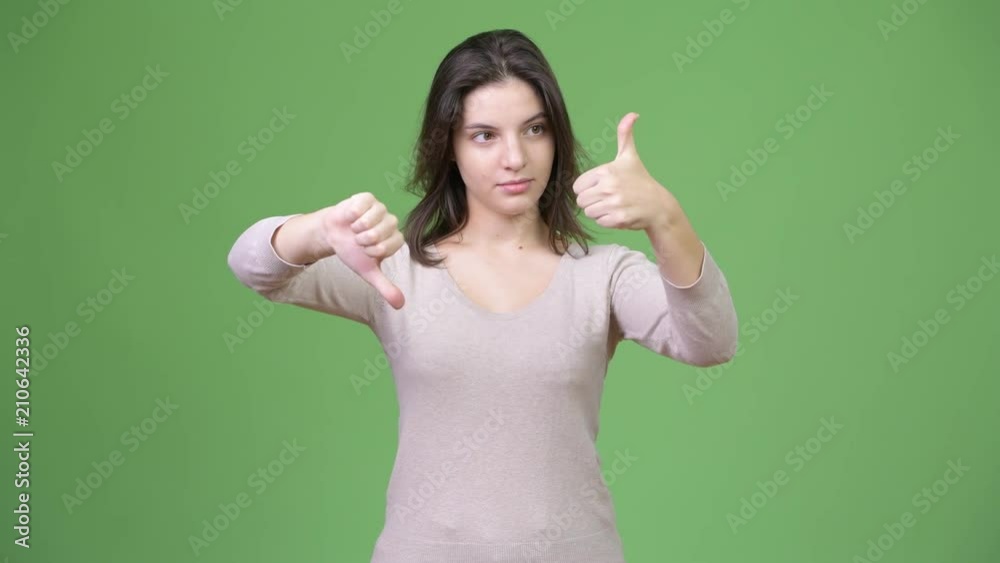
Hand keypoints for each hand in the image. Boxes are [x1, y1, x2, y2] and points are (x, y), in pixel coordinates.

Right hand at [318, 192, 404, 308]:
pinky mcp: (367, 198)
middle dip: (365, 239)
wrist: (334, 235)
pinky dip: (352, 214)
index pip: (391, 244)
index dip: (375, 249)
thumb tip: (400, 305)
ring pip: (372, 218)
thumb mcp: (368, 272)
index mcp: (395, 239)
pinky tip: (350, 218)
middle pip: (382, 231)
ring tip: (354, 230)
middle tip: (359, 240)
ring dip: (358, 227)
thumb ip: (385, 287)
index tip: (367, 251)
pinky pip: (362, 205)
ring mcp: (380, 209)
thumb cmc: (353, 252)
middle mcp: (391, 222)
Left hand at [573, 113, 673, 230]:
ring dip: (599, 212)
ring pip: (589, 213)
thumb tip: (633, 114)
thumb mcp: (630, 156)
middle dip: (592, 201)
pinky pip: (600, 222)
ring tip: (614, 205)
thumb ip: (625, 135)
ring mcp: (614, 203)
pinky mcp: (618, 219)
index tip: (602, 187)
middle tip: (609, 198)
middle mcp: (608, 186)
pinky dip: (608, 221)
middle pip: (581, 201)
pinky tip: (619, 214)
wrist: (658, 205)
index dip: (588, 189)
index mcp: (605, 171)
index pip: (577, 186)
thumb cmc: (640, 180)